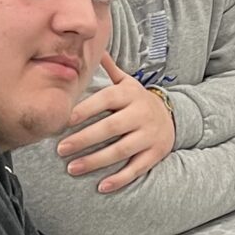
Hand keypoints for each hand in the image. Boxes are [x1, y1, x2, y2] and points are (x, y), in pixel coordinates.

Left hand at [57, 54, 175, 191]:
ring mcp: (149, 135)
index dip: (85, 110)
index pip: (105, 100)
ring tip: (72, 168)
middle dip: (84, 139)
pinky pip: (136, 168)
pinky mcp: (155, 153)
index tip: (64, 120)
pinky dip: (119, 179)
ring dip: (95, 161)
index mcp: (130, 95)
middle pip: (111, 128)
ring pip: (121, 150)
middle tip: (60, 149)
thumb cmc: (138, 101)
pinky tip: (101, 187)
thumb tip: (94, 48)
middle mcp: (141, 114)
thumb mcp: (127, 83)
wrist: (173, 117)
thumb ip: (109, 69)